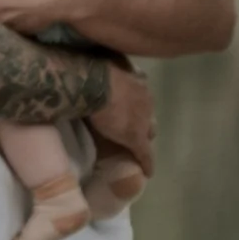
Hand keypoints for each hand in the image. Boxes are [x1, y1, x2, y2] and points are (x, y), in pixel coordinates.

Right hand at [93, 62, 155, 180]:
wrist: (94, 84)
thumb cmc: (92, 71)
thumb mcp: (100, 68)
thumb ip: (102, 72)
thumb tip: (90, 72)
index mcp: (137, 82)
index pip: (141, 99)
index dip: (135, 107)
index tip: (128, 111)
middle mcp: (145, 100)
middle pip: (148, 115)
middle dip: (142, 121)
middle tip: (133, 128)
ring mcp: (142, 120)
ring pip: (148, 133)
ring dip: (143, 138)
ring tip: (138, 148)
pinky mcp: (137, 140)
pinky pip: (145, 154)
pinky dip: (146, 163)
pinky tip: (147, 171)